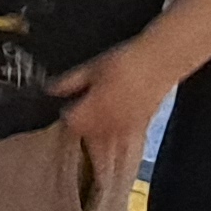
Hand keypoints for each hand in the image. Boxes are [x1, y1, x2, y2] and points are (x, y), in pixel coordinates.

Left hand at [49, 43, 174, 183]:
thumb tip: (50, 89)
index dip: (66, 114)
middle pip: (85, 137)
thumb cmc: (126, 62)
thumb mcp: (92, 67)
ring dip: (96, 142)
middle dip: (80, 128)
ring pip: (104, 148)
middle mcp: (107, 126)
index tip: (67, 106)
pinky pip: (124, 146)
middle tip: (80, 115)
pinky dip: (116, 144)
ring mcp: (124, 130)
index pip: (70, 123)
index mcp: (92, 111)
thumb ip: (70, 82)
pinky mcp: (139, 129)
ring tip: (95, 130)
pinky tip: (115, 135)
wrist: (159, 63)